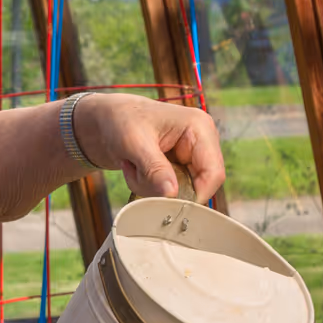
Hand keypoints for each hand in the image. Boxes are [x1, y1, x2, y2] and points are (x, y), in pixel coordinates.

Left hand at [76, 93, 223, 202]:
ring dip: (152, 187)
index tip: (165, 202)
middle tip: (137, 174)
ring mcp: (191, 157)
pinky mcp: (179, 168)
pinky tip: (136, 169)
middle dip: (163, 188)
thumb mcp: (134, 143)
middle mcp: (201, 143)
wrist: (108, 120)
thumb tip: (172, 194)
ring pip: (180, 192)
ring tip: (134, 167)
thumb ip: (154, 169)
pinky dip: (149, 187)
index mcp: (200, 128)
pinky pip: (169, 191)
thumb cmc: (122, 120)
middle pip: (197, 187)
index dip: (194, 195)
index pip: (214, 174)